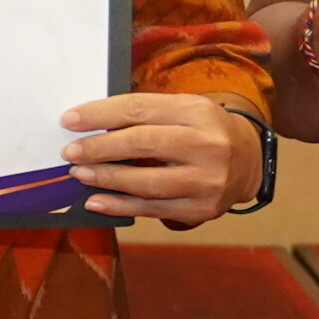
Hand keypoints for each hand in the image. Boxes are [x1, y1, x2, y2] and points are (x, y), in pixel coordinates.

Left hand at [62, 88, 251, 226]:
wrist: (249, 163)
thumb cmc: (204, 131)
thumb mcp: (184, 110)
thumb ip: (146, 114)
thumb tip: (91, 123)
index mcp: (197, 111)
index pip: (140, 109)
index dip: (101, 115)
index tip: (69, 120)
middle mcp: (207, 145)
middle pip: (143, 144)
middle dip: (99, 148)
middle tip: (70, 151)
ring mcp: (206, 181)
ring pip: (146, 182)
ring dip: (105, 178)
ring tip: (78, 174)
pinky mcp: (200, 209)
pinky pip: (152, 209)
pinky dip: (119, 206)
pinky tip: (95, 201)